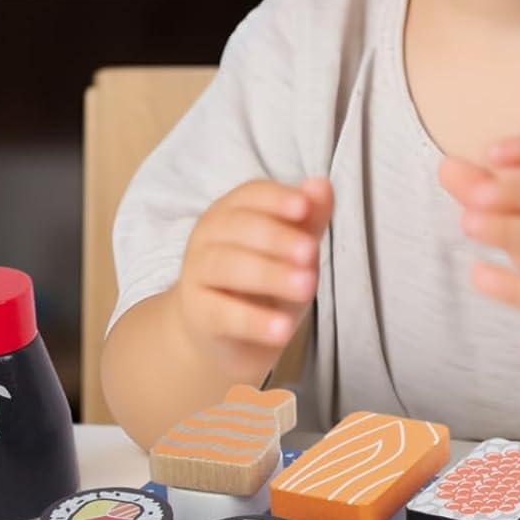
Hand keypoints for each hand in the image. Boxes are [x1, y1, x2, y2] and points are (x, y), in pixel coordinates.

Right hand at [176, 175, 332, 376]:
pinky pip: (224, 314)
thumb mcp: (293, 249)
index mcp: (231, 211)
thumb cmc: (263, 281)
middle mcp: (208, 237)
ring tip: (307, 287)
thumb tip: (322, 184)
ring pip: (229, 267)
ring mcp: (197, 275)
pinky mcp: (198, 314)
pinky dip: (255, 321)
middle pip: (239, 228)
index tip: (304, 207)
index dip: (277, 199)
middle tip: (310, 252)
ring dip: (270, 275)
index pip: (251, 195)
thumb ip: (310, 218)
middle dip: (277, 238)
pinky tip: (283, 329)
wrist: (226, 334)